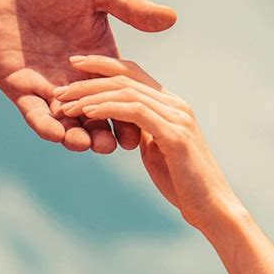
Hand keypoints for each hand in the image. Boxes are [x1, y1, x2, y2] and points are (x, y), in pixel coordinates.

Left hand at [0, 0, 176, 152]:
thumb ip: (132, 8)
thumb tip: (172, 18)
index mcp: (100, 61)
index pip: (120, 96)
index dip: (128, 117)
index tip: (137, 134)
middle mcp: (77, 79)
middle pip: (95, 116)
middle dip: (103, 134)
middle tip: (110, 145)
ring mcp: (49, 86)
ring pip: (66, 122)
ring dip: (76, 137)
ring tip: (84, 143)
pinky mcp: (21, 88)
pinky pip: (35, 114)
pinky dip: (45, 126)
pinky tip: (55, 132)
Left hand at [54, 55, 240, 230]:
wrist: (213, 208)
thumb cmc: (183, 183)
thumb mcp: (156, 148)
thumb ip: (142, 130)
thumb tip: (122, 122)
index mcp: (171, 104)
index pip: (133, 72)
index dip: (103, 65)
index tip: (75, 65)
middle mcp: (175, 103)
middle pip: (126, 77)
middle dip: (89, 79)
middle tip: (60, 89)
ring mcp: (177, 116)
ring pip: (127, 91)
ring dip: (91, 95)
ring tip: (65, 104)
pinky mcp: (174, 134)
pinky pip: (134, 111)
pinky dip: (108, 108)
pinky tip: (87, 113)